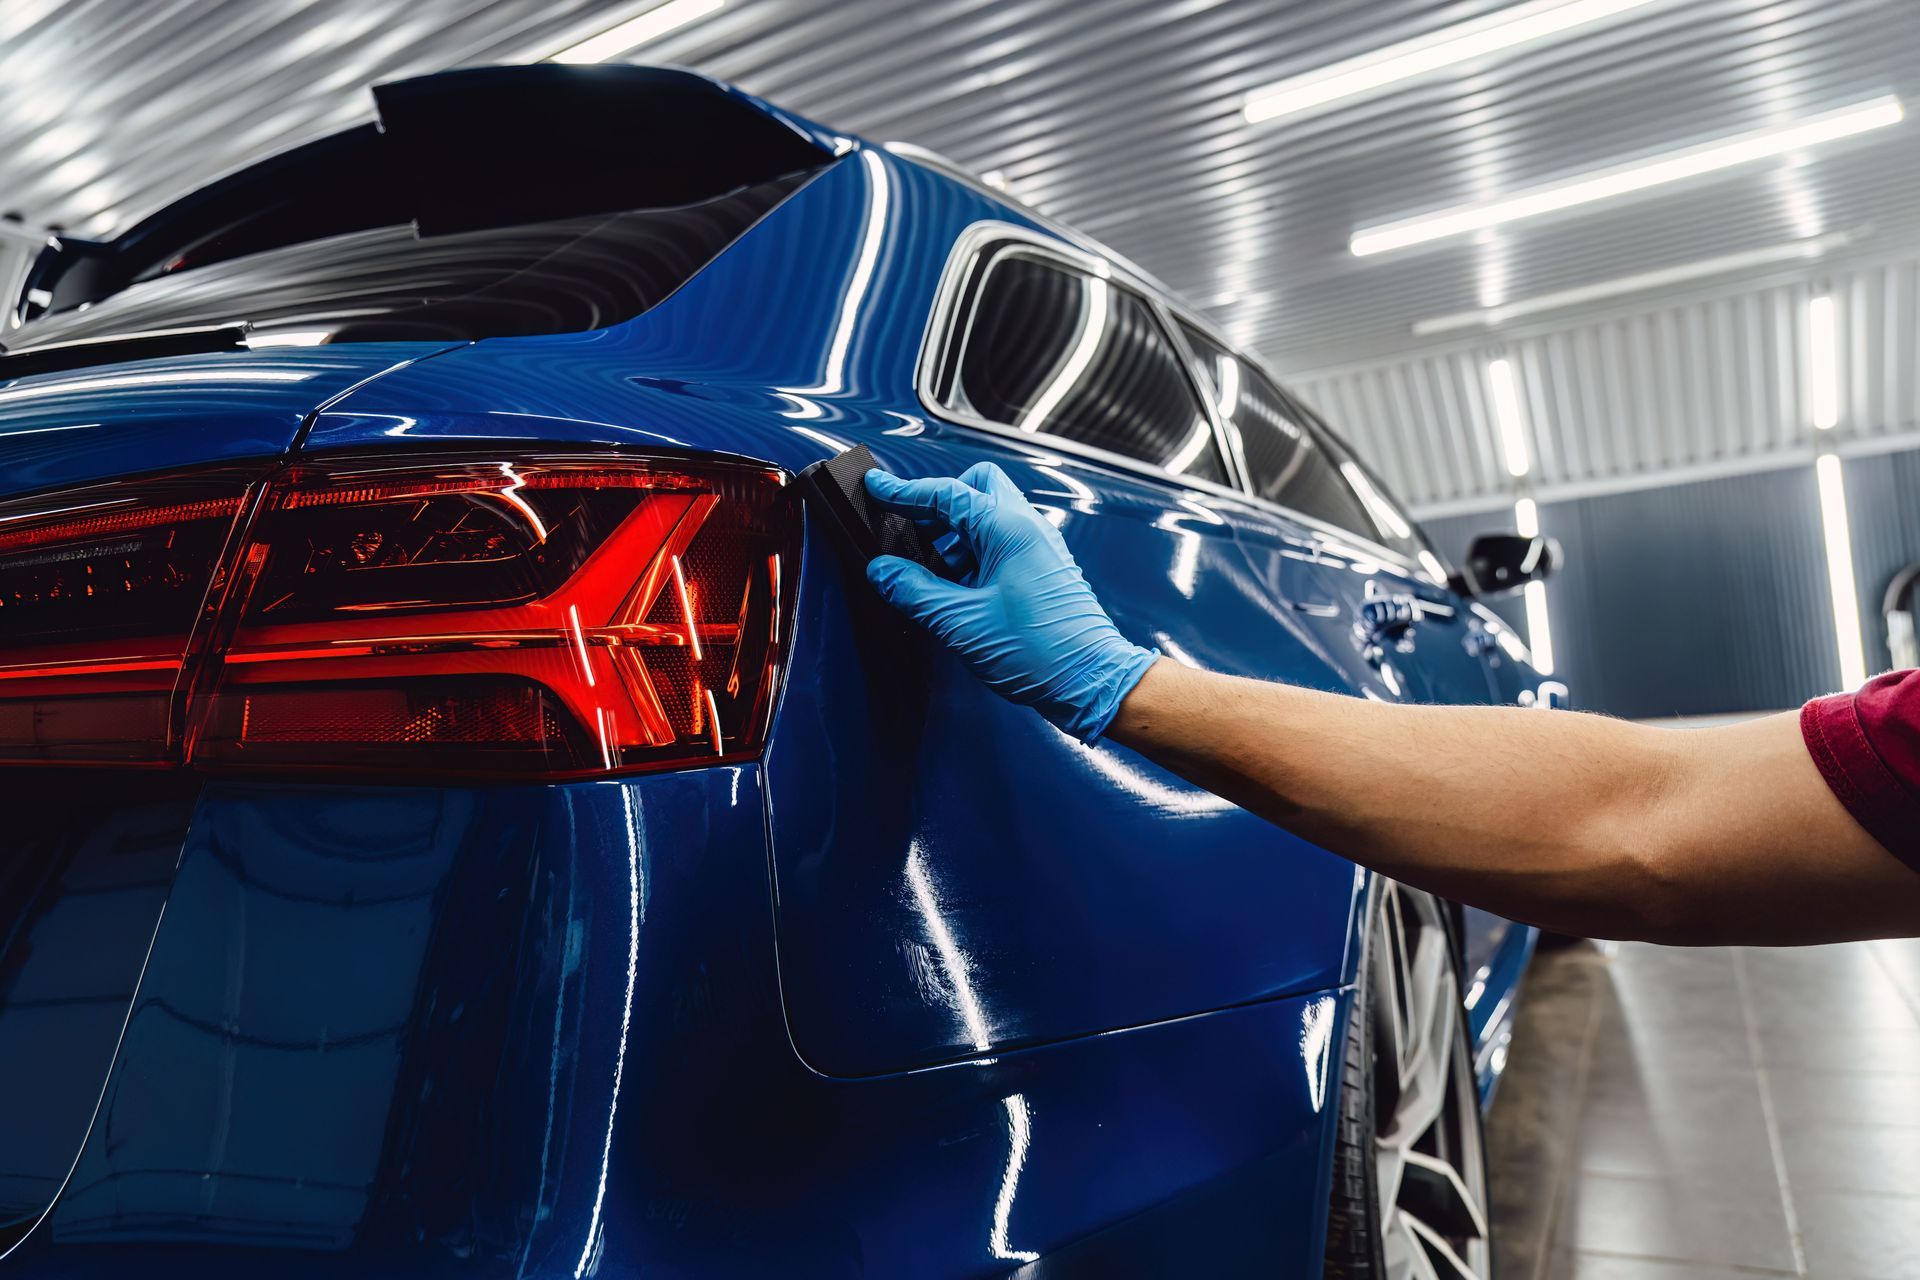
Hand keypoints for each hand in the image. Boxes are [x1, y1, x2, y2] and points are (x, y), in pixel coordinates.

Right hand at [863, 462, 1157, 741]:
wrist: (1091, 681)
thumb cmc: (1039, 650)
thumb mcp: (960, 622)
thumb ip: (915, 591)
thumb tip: (883, 571)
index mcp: (1008, 529)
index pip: (947, 493)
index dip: (905, 491)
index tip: (876, 487)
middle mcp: (1026, 528)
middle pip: (974, 488)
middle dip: (938, 503)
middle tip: (906, 528)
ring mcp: (1036, 548)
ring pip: (985, 518)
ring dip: (951, 535)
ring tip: (923, 570)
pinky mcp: (1039, 570)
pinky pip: (998, 546)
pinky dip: (970, 556)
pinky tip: (951, 588)